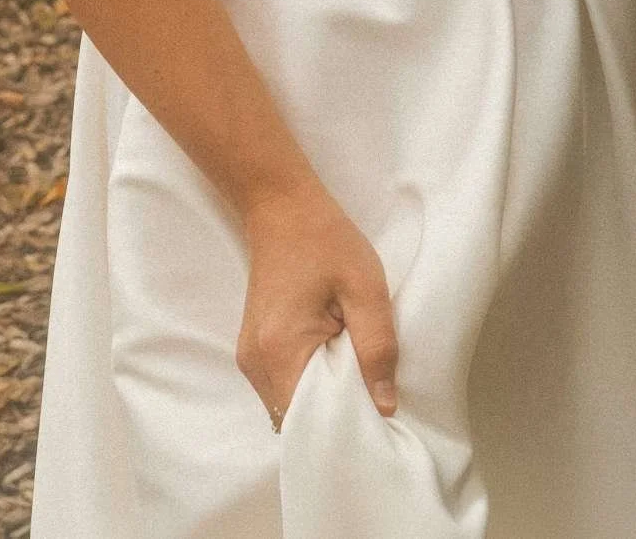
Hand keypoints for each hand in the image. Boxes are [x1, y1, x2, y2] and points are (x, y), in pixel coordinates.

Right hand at [236, 180, 398, 428]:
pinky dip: (308, 385)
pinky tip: (333, 363)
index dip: (342, 428)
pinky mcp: (254, 349)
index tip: (374, 422)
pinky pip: (282, 386)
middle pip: (296, 419)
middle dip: (333, 418)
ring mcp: (250, 357)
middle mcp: (255, 364)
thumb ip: (377, 347)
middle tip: (371, 400)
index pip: (308, 423)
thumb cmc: (326, 241)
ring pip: (288, 406)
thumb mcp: (366, 288)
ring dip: (321, 401)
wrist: (282, 207)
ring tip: (354, 376)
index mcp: (280, 351)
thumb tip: (385, 407)